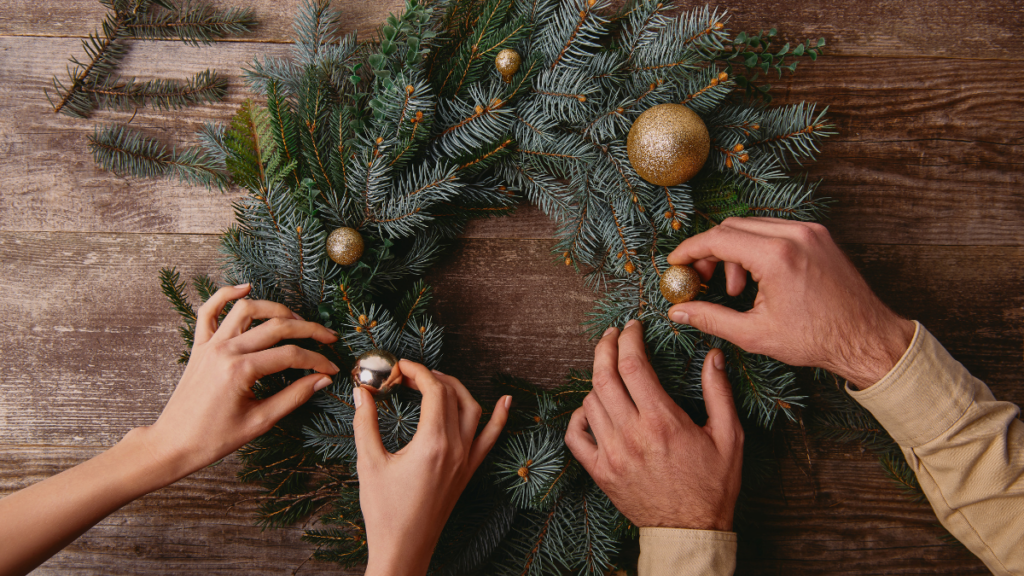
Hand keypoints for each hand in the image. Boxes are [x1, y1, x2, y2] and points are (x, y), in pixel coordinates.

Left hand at [140, 283, 340, 482]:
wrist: (173, 443)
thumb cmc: (214, 439)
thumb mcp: (260, 421)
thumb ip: (294, 397)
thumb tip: (322, 380)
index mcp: (240, 371)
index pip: (290, 356)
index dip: (317, 360)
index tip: (331, 368)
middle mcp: (225, 350)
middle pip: (276, 327)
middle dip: (308, 330)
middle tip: (328, 337)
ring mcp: (210, 344)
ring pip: (247, 309)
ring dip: (276, 309)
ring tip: (296, 318)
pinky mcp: (200, 345)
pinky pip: (209, 310)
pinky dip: (226, 294)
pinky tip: (246, 287)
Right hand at [354, 361, 510, 575]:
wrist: (404, 548)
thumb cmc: (385, 512)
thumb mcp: (369, 463)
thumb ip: (365, 423)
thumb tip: (362, 392)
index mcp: (433, 443)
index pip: (433, 390)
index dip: (416, 371)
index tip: (398, 366)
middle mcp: (456, 448)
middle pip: (451, 395)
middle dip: (429, 377)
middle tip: (405, 375)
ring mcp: (466, 460)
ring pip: (473, 409)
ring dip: (456, 389)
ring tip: (435, 380)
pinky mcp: (468, 471)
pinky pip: (491, 439)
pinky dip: (500, 418)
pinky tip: (506, 401)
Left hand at [565, 321, 742, 530]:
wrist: (690, 531)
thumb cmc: (713, 485)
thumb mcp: (728, 437)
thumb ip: (719, 392)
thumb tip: (714, 355)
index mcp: (662, 421)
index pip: (633, 364)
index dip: (629, 338)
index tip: (632, 326)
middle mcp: (631, 434)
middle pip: (604, 376)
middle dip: (605, 346)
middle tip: (612, 334)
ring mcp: (611, 453)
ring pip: (590, 401)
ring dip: (598, 380)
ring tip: (611, 372)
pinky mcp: (600, 472)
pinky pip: (575, 435)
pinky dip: (580, 416)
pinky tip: (593, 410)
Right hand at [667, 217, 914, 388]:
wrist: (865, 337)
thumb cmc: (815, 339)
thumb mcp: (755, 334)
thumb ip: (710, 318)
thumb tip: (678, 311)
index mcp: (777, 256)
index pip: (718, 238)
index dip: (690, 250)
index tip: (675, 263)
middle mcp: (794, 234)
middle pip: (732, 227)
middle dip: (711, 251)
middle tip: (702, 280)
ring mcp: (809, 231)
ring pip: (753, 226)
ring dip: (734, 251)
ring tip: (736, 289)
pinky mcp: (819, 235)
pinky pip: (774, 230)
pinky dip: (757, 248)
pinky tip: (757, 279)